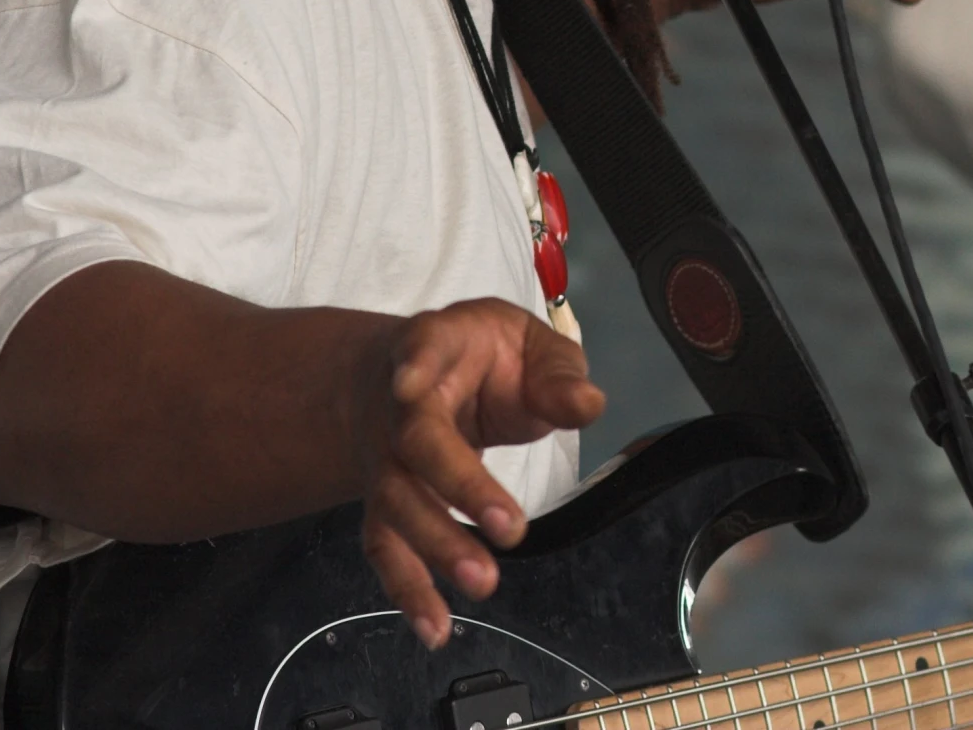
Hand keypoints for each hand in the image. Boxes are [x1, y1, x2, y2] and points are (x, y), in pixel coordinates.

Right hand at [350, 299, 603, 647]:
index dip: (414, 365)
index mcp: (436, 346)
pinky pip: (388, 548)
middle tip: (510, 528)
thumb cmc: (483, 354)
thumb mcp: (532, 345)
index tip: (409, 384)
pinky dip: (409, 589)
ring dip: (437, 547)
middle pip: (415, 445)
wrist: (410, 371)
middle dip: (459, 485)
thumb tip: (587, 404)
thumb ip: (559, 374)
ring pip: (398, 503)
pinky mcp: (386, 502)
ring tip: (482, 583)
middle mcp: (398, 407)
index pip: (421, 349)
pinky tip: (434, 627)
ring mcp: (386, 458)